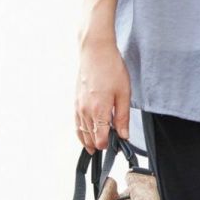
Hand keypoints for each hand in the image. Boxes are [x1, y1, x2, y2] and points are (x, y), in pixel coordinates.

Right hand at [76, 36, 131, 153]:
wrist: (95, 51)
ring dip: (88, 141)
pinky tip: (85, 134)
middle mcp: (85, 111)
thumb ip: (122, 117)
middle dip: (99, 145)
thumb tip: (124, 135)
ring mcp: (78, 106)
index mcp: (99, 111)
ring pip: (81, 132)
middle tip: (108, 146)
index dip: (109, 145)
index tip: (117, 145)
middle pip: (90, 138)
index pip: (101, 140)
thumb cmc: (111, 69)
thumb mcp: (124, 94)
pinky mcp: (75, 101)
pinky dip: (80, 131)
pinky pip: (76, 122)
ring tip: (94, 148)